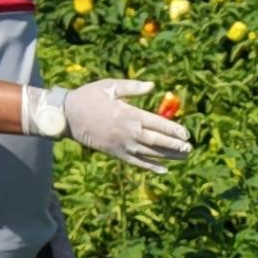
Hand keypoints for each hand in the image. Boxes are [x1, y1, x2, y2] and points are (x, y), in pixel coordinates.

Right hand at [26, 77, 190, 170]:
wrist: (67, 116)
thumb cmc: (89, 97)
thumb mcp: (110, 86)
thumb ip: (133, 87)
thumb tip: (153, 86)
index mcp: (129, 114)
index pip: (157, 123)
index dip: (173, 129)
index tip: (186, 133)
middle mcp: (128, 132)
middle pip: (157, 140)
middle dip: (175, 145)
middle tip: (190, 148)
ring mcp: (122, 145)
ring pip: (150, 153)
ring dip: (168, 156)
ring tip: (183, 157)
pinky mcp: (115, 153)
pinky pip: (136, 162)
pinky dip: (150, 167)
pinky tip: (163, 170)